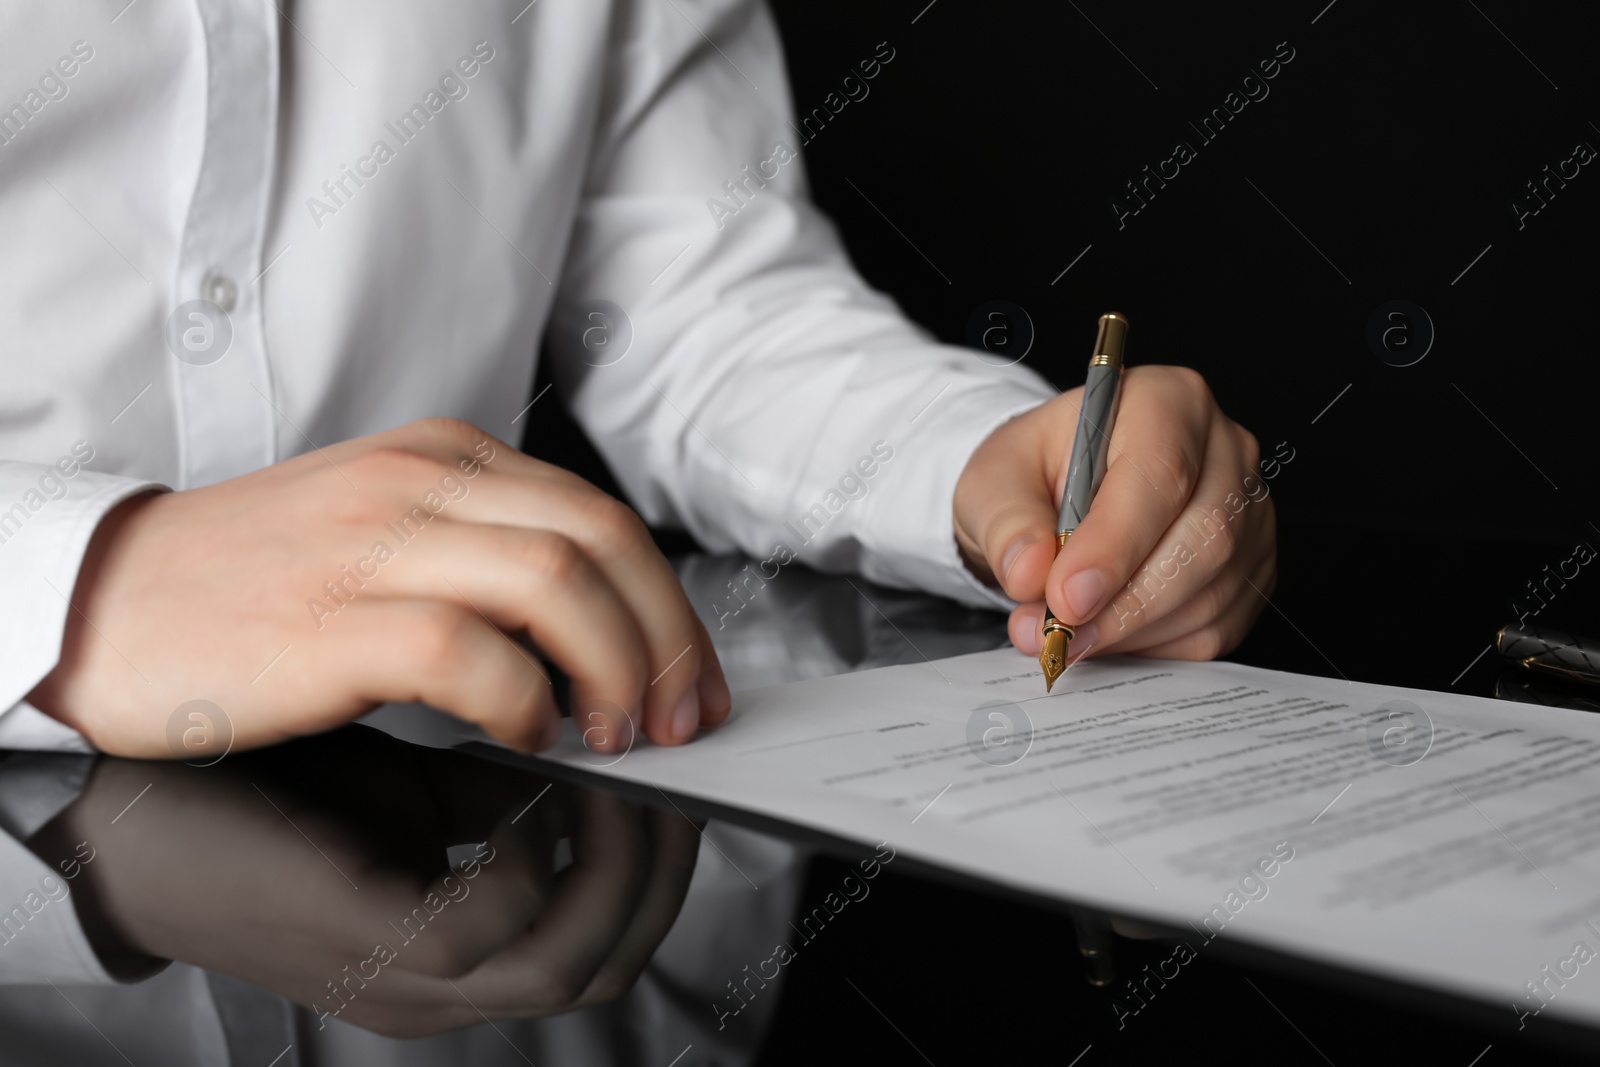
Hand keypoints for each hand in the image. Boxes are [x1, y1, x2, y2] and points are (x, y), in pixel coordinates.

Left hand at [27, 727, 701, 1037]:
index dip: (666, 863)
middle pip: (612, 962)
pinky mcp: (360, 942)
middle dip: (665, 861)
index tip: (679, 768)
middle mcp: (443, 987)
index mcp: (461, 952)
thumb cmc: (269, 783)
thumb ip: (506, 778)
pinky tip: (528, 777)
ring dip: (619, 857)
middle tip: (669, 757)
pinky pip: (495, 923)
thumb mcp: (413, 783)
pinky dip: (536, 849)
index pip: (611, 944)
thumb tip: (597, 727)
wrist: (129, 799)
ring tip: (616, 760)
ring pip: (573, 961)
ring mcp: (403, 981)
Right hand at [28, 418, 729, 756]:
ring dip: (612, 669)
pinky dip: (522, 702)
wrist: (101, 600)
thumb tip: (601, 632)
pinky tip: (525, 734)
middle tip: (678, 715)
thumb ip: (488, 554)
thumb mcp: (386, 529)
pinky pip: (467, 652)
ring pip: (556, 583)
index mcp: (445, 457)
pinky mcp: (328, 622)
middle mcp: (420, 482)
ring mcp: (372, 545)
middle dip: (667, 637)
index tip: (692, 676)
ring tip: (613, 731)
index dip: (670, 605)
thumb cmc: (251, 581)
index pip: (602, 516)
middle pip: (604, 540)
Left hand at [953, 366, 1276, 660]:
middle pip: (1203, 540)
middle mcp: (1225, 450)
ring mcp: (1249, 512)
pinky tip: (1107, 631)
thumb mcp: (996, 478)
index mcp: (1167, 401)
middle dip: (1123, 604)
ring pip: (1210, 594)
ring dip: (1131, 631)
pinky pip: (1214, 627)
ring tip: (1066, 638)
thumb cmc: (1036, 472)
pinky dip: (1153, 645)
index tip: (1064, 598)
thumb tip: (1030, 574)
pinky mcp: (1251, 569)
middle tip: (1057, 636)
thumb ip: (1008, 522)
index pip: (1160, 476)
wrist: (1058, 491)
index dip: (1114, 547)